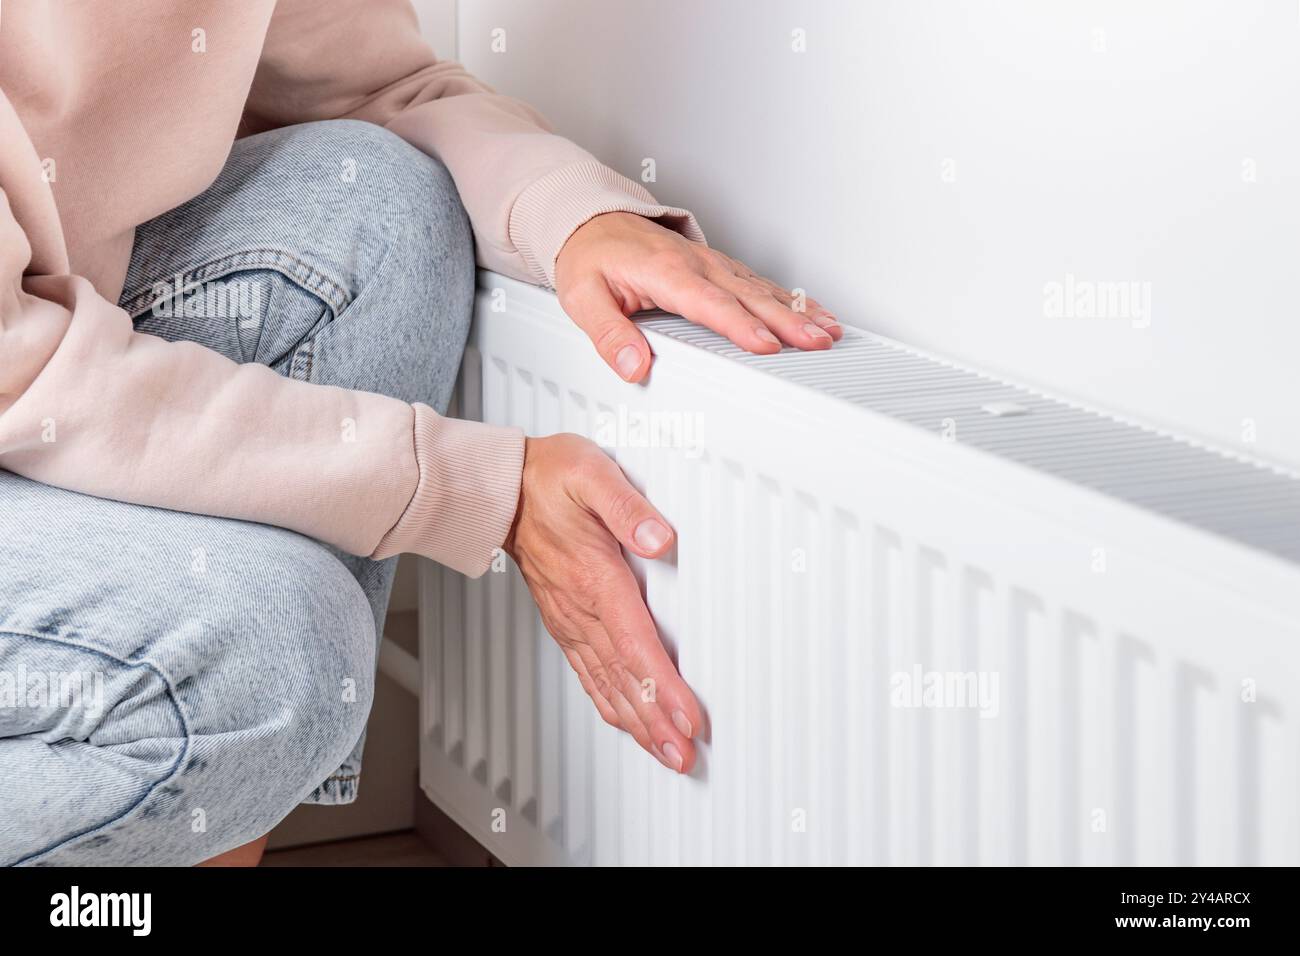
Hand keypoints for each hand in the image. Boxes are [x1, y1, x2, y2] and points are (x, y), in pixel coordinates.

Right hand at [504, 433, 702, 771]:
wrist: (500, 490)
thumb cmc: (548, 478)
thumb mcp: (592, 475)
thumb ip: (628, 508)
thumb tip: (660, 538)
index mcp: (594, 578)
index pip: (636, 646)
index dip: (663, 688)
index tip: (687, 718)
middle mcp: (581, 609)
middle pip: (624, 680)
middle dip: (656, 723)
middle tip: (684, 756)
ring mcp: (571, 620)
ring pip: (607, 685)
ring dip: (638, 724)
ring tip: (666, 753)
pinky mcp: (565, 622)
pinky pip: (590, 675)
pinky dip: (611, 705)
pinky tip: (626, 721)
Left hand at [554, 211, 840, 381]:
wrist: (591, 221)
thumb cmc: (589, 258)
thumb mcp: (582, 298)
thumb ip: (609, 334)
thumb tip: (632, 365)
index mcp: (665, 272)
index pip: (710, 304)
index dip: (740, 326)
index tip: (765, 345)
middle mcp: (695, 264)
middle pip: (749, 297)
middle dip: (787, 321)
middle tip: (817, 342)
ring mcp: (710, 263)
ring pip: (762, 288)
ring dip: (798, 310)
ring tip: (828, 331)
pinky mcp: (717, 267)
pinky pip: (759, 283)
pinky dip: (790, 298)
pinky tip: (811, 311)